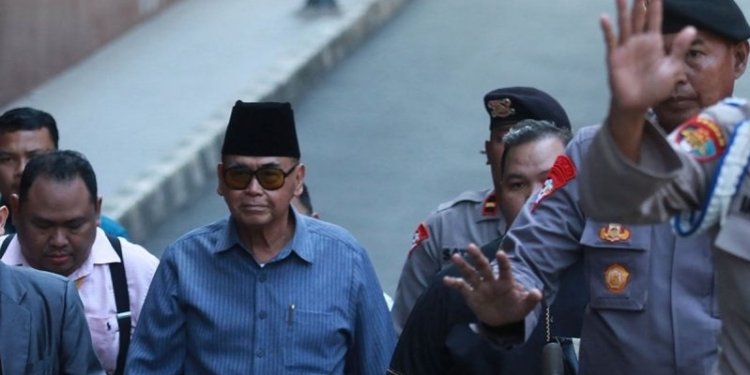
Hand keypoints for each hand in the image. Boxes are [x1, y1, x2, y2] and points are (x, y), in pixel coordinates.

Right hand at [443, 243, 541, 326]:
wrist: (502, 320)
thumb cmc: (514, 309)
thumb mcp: (524, 307)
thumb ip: (530, 299)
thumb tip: (538, 293)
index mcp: (505, 282)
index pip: (504, 270)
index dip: (503, 262)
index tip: (500, 253)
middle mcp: (491, 281)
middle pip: (484, 267)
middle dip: (477, 257)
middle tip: (470, 246)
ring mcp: (480, 287)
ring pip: (471, 274)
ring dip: (463, 266)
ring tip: (455, 257)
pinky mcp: (471, 295)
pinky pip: (462, 288)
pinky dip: (454, 284)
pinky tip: (446, 280)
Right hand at [601, 0, 695, 114]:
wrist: (637, 105)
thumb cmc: (655, 88)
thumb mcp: (672, 68)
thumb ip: (679, 48)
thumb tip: (691, 28)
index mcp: (653, 41)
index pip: (654, 17)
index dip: (655, 3)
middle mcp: (638, 40)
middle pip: (638, 15)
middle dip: (639, 0)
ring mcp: (625, 47)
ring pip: (625, 23)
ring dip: (622, 9)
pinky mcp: (614, 57)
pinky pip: (611, 41)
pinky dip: (607, 30)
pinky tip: (604, 18)